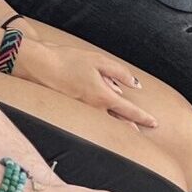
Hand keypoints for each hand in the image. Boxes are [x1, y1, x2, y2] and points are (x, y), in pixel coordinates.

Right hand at [12, 30, 160, 130]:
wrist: (37, 66)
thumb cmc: (66, 60)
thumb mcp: (97, 60)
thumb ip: (118, 72)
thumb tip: (134, 85)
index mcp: (103, 95)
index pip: (129, 110)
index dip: (143, 117)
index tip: (154, 123)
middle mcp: (93, 107)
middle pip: (118, 121)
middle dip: (131, 126)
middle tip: (143, 131)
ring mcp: (81, 110)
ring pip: (104, 120)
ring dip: (117, 125)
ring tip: (127, 129)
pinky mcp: (71, 108)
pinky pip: (91, 114)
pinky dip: (101, 116)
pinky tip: (101, 113)